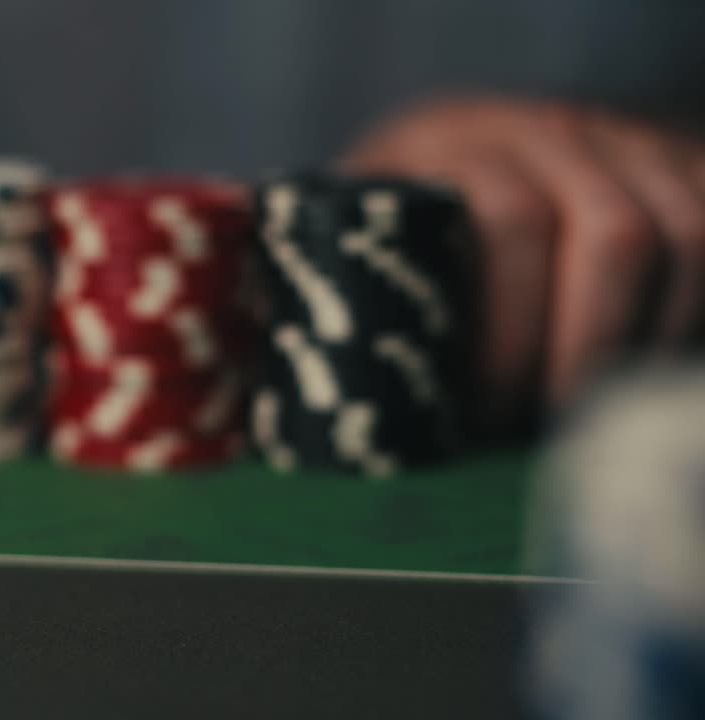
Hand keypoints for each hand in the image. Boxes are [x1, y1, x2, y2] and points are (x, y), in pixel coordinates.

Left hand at [342, 99, 704, 416]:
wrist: (450, 177)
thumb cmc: (384, 253)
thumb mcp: (343, 260)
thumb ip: (332, 297)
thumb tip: (302, 362)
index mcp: (444, 143)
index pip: (508, 216)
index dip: (505, 331)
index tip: (478, 414)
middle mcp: (541, 130)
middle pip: (613, 230)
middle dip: (584, 349)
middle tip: (542, 424)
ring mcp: (619, 142)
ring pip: (684, 235)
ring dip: (643, 341)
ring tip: (590, 411)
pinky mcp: (678, 168)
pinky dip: (690, 313)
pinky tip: (638, 372)